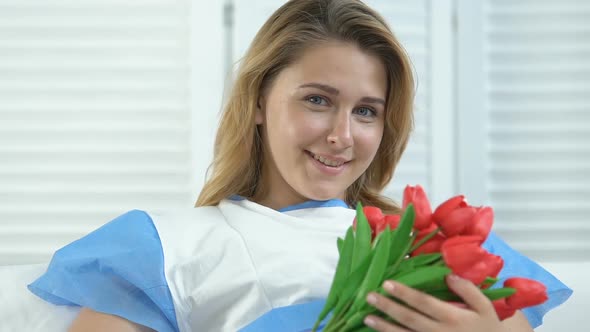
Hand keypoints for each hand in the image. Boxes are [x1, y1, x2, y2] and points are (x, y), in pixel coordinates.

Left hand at [363, 274, 507, 331]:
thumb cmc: (488, 328)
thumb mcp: (485, 307)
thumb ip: (467, 290)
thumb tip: (448, 275)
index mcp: (453, 317)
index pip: (423, 302)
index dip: (404, 293)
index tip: (386, 283)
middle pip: (409, 318)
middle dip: (388, 307)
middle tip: (369, 296)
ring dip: (384, 327)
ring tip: (366, 318)